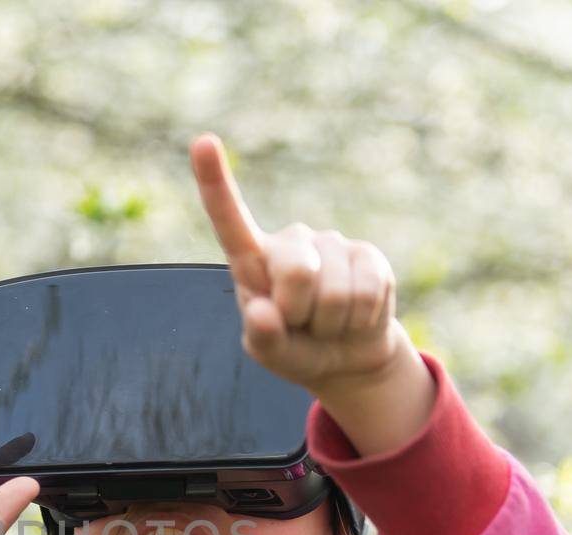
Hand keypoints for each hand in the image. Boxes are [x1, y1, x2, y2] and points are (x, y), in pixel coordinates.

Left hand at [189, 133, 434, 453]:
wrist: (344, 356)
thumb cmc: (295, 349)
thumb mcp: (270, 354)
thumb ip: (261, 338)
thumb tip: (262, 310)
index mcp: (253, 261)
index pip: (230, 221)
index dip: (216, 182)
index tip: (203, 142)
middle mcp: (291, 242)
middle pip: (297, 272)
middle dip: (302, 313)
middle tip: (302, 324)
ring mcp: (331, 244)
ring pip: (337, 293)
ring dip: (332, 324)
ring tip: (327, 323)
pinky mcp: (368, 255)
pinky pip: (369, 293)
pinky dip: (361, 320)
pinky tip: (356, 317)